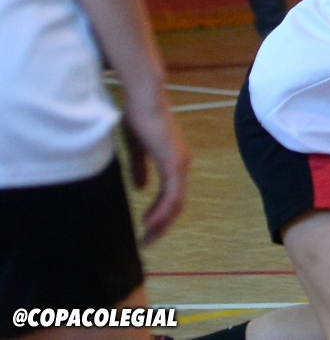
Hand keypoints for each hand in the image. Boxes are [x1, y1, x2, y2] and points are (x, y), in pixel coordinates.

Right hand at [123, 98, 190, 244]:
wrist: (144, 98)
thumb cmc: (139, 117)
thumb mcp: (137, 148)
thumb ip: (140, 168)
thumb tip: (140, 189)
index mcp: (174, 161)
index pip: (172, 195)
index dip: (160, 214)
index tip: (147, 228)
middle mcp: (182, 164)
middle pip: (177, 204)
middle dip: (163, 224)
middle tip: (148, 241)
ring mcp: (180, 164)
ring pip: (176, 203)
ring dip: (162, 223)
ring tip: (147, 237)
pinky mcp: (174, 163)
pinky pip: (171, 194)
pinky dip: (162, 211)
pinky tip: (149, 222)